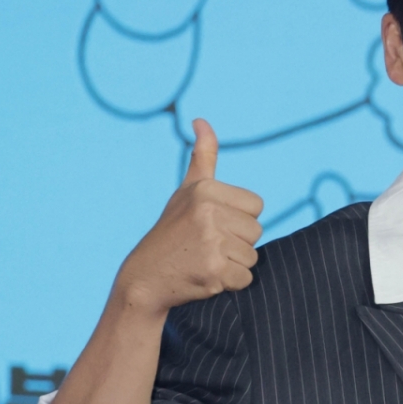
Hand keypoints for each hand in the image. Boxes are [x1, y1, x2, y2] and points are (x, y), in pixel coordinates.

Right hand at [115, 120, 262, 317]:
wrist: (146, 277)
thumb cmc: (172, 231)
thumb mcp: (186, 190)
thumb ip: (202, 156)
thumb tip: (201, 120)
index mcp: (206, 189)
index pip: (256, 206)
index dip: (239, 220)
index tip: (213, 225)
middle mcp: (208, 211)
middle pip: (256, 232)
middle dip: (237, 243)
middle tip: (206, 246)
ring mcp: (210, 241)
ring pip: (251, 257)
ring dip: (233, 264)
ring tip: (204, 260)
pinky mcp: (213, 270)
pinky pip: (245, 279)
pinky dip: (229, 283)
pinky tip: (206, 277)